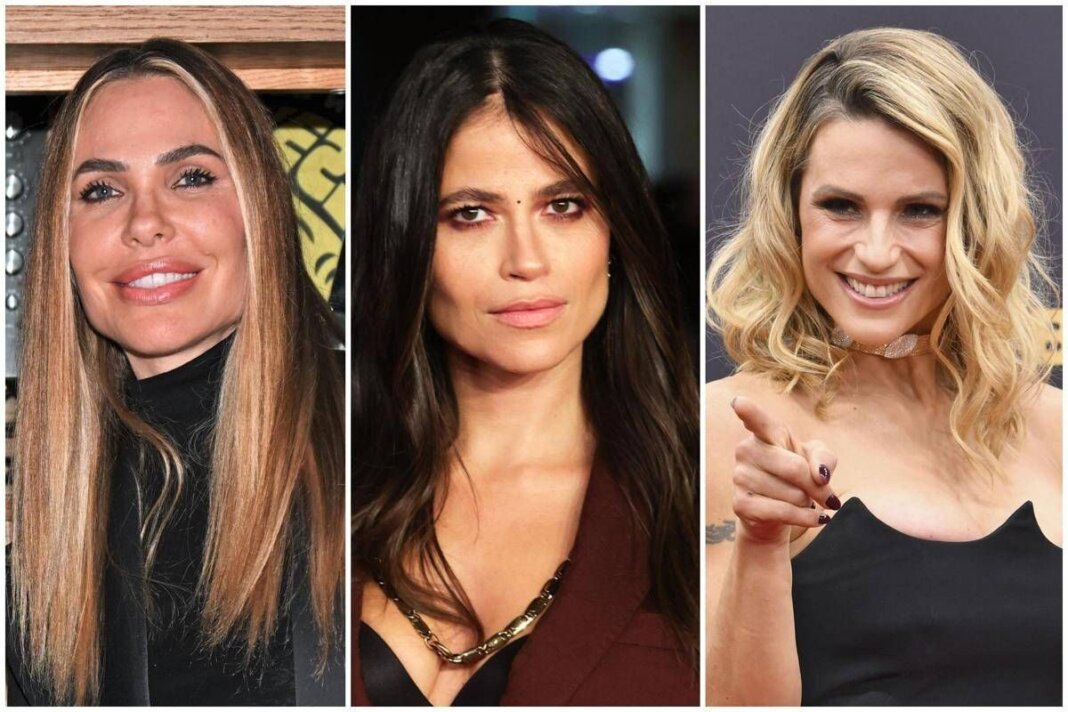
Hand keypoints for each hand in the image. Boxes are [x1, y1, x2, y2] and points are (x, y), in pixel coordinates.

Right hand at [729, 395, 840, 545]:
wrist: (777, 515)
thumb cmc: (796, 479)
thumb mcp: (817, 461)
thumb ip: (824, 458)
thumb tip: (820, 476)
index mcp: (764, 434)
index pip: (757, 421)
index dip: (748, 411)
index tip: (739, 403)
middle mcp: (746, 451)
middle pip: (795, 468)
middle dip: (818, 486)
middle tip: (827, 496)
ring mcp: (740, 477)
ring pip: (793, 494)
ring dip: (807, 503)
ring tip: (800, 501)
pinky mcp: (741, 504)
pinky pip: (784, 512)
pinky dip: (806, 518)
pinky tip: (813, 518)